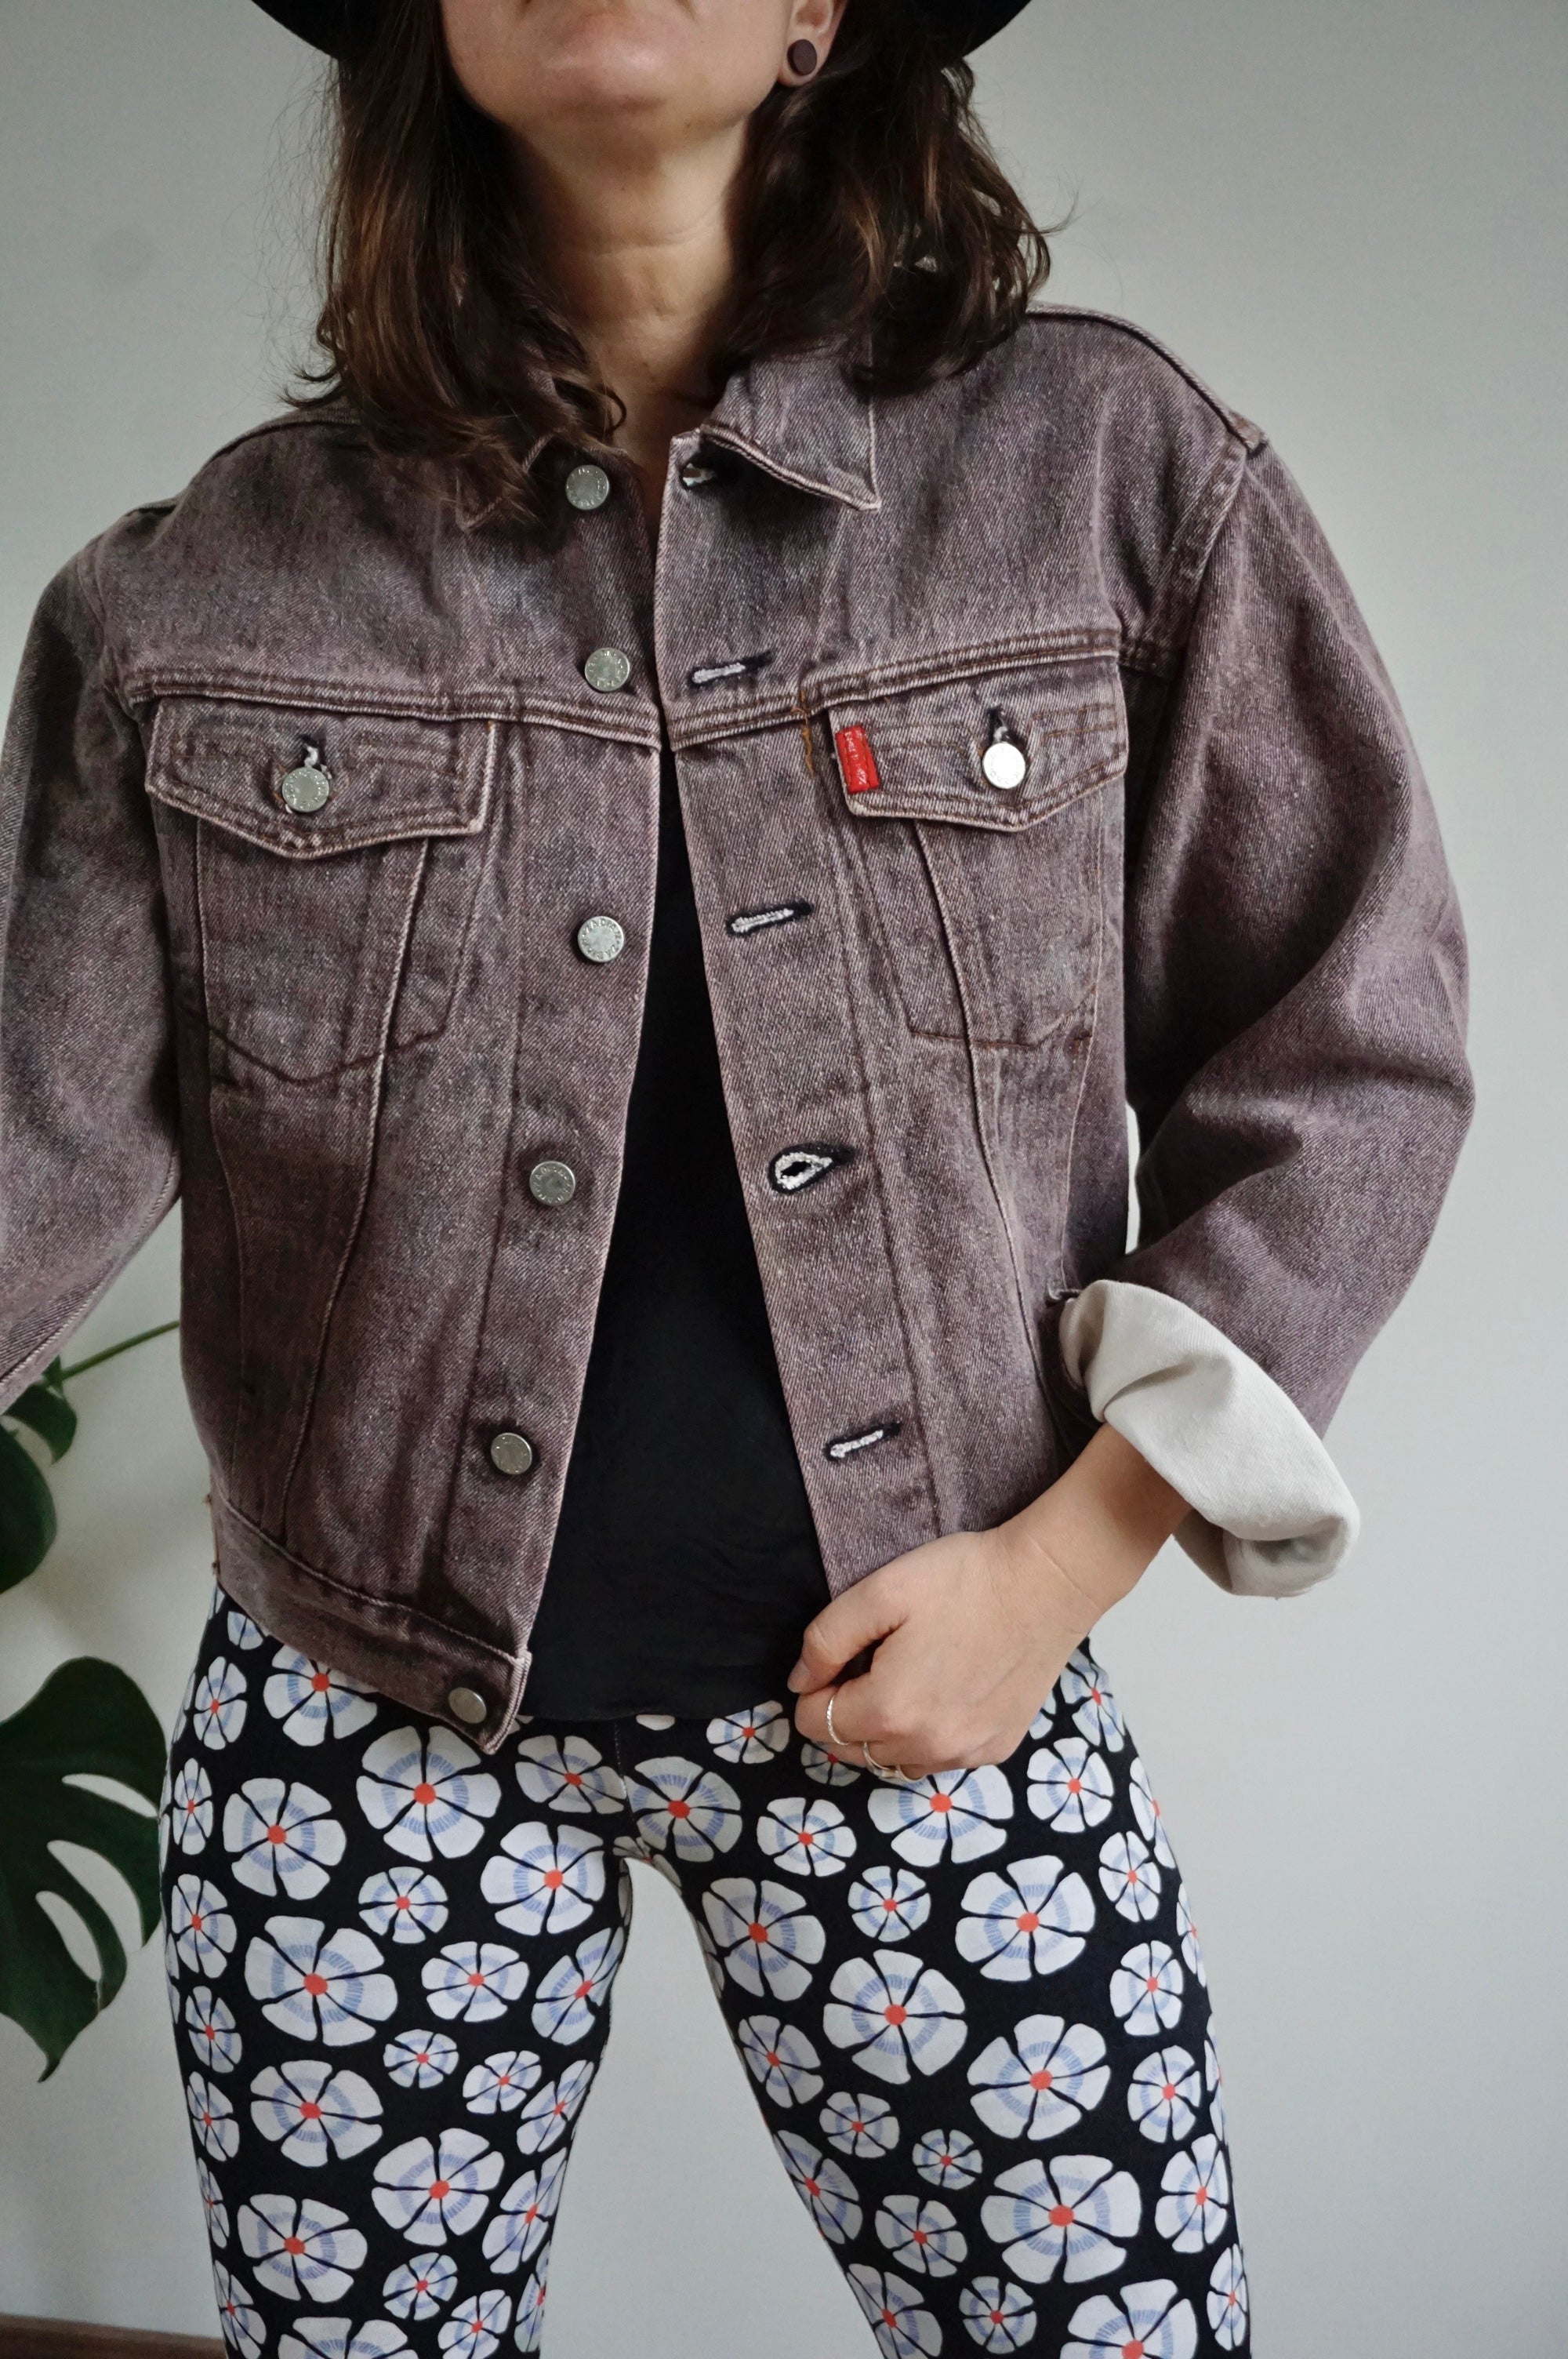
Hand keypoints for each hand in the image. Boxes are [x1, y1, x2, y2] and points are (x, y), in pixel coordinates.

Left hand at [786, 1426, 1188, 1777]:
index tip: (838, 1657)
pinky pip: (938, 1759)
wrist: (1047, 1581)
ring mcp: (966, 1753)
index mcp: (891, 1710)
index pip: (814, 1724)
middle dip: (846, 1711)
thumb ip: (825, 1641)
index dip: (815, 1688)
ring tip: (905, 1678)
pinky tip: (943, 1692)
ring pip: (894, 1762)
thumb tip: (800, 1682)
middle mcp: (927, 1746)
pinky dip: (926, 1737)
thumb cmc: (964, 1579)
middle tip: (872, 1661)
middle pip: (851, 1749)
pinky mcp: (996, 1749)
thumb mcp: (879, 1592)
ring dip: (884, 1732)